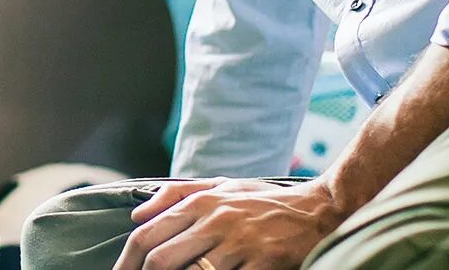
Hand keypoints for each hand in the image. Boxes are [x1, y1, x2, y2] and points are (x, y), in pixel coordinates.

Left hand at [115, 178, 345, 269]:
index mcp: (201, 202)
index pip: (148, 234)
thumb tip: (137, 214)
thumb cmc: (265, 200)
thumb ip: (177, 195)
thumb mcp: (223, 186)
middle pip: (161, 259)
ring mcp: (240, 243)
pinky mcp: (263, 263)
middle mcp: (215, 220)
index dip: (128, 261)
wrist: (320, 209)